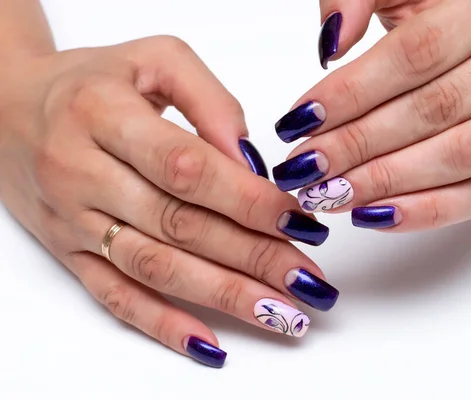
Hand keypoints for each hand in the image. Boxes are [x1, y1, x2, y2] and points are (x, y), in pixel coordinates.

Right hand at [0, 36, 337, 367]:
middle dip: (252, 257)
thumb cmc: (91, 82)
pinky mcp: (68, 253)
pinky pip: (114, 297)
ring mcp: (71, 220)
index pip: (187, 169)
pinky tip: (209, 345)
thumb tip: (252, 162)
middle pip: (179, 226)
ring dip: (224, 297)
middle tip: (306, 280)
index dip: (247, 201)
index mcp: (103, 115)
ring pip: (156, 269)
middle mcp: (81, 171)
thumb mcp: (153, 60)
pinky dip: (163, 325)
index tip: (297, 223)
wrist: (7, 107)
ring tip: (281, 314)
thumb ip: (210, 101)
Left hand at [272, 0, 470, 230]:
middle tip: (307, 167)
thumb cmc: (459, 15)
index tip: (302, 120)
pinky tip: (377, 216)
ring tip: (333, 195)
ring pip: (464, 156)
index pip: (418, 52)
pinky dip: (429, 211)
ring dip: (389, 183)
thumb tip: (331, 42)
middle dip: (361, 144)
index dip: (353, 91)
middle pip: (437, 108)